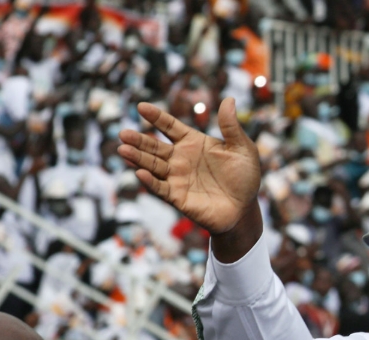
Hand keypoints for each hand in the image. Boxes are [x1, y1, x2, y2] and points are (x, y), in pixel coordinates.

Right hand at [117, 99, 260, 235]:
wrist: (245, 209)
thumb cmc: (245, 178)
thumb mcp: (243, 149)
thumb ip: (232, 127)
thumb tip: (229, 99)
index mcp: (193, 142)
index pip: (169, 126)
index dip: (156, 117)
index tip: (141, 107)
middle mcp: (180, 158)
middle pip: (154, 146)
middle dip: (139, 140)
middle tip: (123, 133)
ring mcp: (177, 178)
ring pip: (152, 165)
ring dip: (137, 158)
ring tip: (123, 150)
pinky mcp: (178, 198)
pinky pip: (161, 188)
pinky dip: (150, 182)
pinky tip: (140, 173)